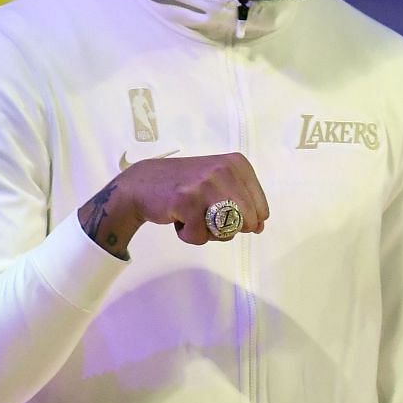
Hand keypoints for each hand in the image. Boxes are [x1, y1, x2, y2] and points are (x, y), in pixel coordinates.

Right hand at [79, 152, 269, 256]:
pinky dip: (188, 235)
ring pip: (226, 231)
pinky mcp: (187, 199)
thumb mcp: (220, 186)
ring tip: (192, 214)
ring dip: (207, 233)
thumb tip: (259, 228)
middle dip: (227, 229)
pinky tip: (178, 216)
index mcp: (238, 165)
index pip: (261, 210)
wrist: (141, 184)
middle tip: (206, 215)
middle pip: (247, 223)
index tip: (222, 210)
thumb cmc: (186, 187)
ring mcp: (206, 183)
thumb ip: (243, 204)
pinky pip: (200, 237)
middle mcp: (225, 170)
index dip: (243, 220)